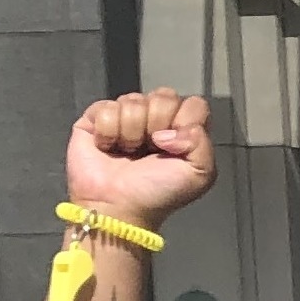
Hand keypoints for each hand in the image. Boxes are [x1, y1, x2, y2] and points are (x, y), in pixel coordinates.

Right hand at [65, 89, 216, 226]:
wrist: (118, 205)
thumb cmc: (158, 193)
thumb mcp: (199, 174)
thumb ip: (202, 143)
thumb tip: (170, 129)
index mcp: (184, 130)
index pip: (193, 103)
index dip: (185, 120)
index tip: (175, 145)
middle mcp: (157, 119)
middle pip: (164, 95)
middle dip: (157, 124)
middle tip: (151, 149)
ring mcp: (127, 116)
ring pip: (134, 99)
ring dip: (132, 132)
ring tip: (129, 153)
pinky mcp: (97, 117)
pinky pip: (106, 106)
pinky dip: (108, 131)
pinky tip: (109, 148)